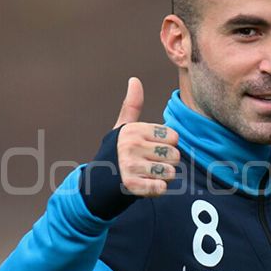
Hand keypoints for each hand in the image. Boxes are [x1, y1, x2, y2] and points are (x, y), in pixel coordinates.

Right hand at [112, 77, 179, 196]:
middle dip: (167, 163)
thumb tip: (134, 79)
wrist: (96, 184)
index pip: (173, 137)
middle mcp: (132, 145)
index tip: (151, 149)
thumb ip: (132, 105)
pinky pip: (161, 188)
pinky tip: (144, 186)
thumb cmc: (115, 153)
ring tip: (147, 175)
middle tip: (149, 165)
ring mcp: (131, 165)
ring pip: (170, 172)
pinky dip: (156, 190)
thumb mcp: (122, 128)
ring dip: (162, 178)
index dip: (166, 145)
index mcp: (134, 130)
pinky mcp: (131, 185)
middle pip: (174, 155)